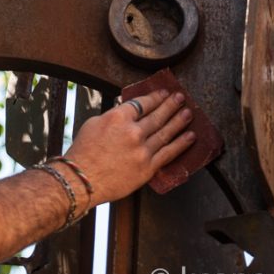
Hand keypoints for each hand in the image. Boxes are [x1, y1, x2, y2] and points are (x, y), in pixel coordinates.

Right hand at [63, 90, 194, 204]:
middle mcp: (133, 132)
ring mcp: (142, 150)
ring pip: (166, 132)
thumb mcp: (93, 124)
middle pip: (157, 115)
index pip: (142, 103)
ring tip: (188, 113)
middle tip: (181, 98)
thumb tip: (126, 109)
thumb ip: (113, 115)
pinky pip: (169, 153)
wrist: (82, 180)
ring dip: (179, 121)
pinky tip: (190, 137)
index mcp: (118, 118)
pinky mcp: (148, 168)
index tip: (163, 93)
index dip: (155, 97)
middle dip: (171, 105)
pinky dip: (181, 144)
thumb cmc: (83, 153)